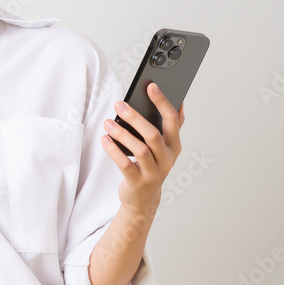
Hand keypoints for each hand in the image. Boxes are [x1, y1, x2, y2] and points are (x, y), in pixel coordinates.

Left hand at [100, 82, 185, 211]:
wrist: (143, 198)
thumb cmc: (151, 165)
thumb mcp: (164, 147)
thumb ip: (169, 126)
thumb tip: (178, 100)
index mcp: (174, 145)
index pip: (172, 120)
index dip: (162, 102)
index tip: (151, 86)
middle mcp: (167, 158)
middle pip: (153, 134)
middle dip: (135, 117)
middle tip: (118, 104)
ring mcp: (154, 172)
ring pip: (140, 149)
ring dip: (122, 134)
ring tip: (108, 123)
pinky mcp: (138, 182)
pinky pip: (125, 164)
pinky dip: (114, 151)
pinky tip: (105, 139)